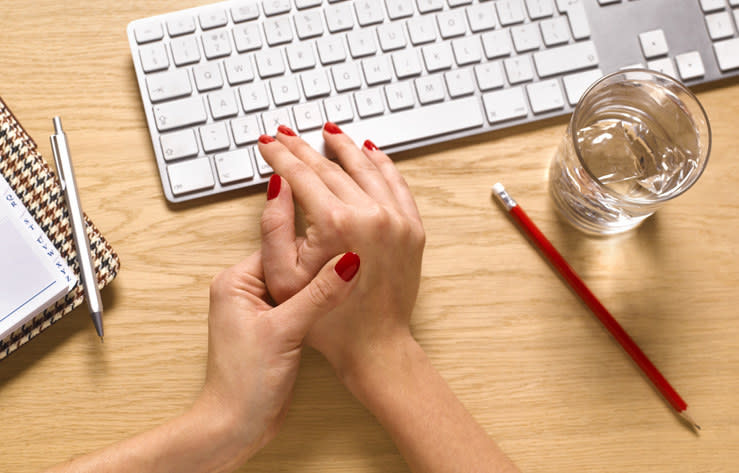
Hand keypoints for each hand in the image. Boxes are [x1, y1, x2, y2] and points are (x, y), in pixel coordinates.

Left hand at [196, 248, 359, 462]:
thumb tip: (349, 263)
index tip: (345, 245)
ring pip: (299, 286)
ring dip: (322, 287)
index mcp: (235, 282)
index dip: (312, 249)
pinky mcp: (275, 328)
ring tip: (352, 282)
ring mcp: (260, 310)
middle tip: (355, 263)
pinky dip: (320, 304)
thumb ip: (317, 295)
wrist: (237, 425)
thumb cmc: (245, 381)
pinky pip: (301, 304)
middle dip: (320, 267)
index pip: (280, 249)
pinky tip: (340, 305)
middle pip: (291, 265)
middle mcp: (244, 291)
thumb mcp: (284, 331)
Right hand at [257, 124, 424, 377]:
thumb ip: (273, 225)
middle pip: (331, 168)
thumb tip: (279, 182)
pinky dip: (382, 164)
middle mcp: (370, 214)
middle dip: (305, 149)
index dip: (280, 156)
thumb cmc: (327, 318)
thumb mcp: (283, 276)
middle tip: (288, 134)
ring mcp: (396, 219)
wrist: (374, 345)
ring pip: (366, 168)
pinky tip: (369, 151)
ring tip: (328, 133)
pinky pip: (397, 184)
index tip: (269, 143)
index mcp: (336, 223)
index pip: (302, 175)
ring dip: (345, 148)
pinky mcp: (413, 228)